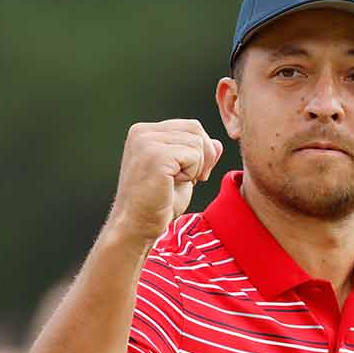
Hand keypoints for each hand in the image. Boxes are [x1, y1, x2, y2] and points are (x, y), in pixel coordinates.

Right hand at [107, 120, 222, 242]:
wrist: (136, 226)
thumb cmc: (156, 205)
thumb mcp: (182, 175)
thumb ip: (197, 156)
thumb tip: (217, 143)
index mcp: (144, 132)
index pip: (189, 126)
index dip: (200, 150)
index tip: (191, 175)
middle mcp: (142, 132)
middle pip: (195, 128)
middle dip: (204, 156)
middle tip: (194, 180)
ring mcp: (147, 142)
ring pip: (197, 142)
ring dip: (196, 167)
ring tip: (178, 183)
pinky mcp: (156, 155)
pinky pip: (194, 155)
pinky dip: (192, 173)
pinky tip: (173, 184)